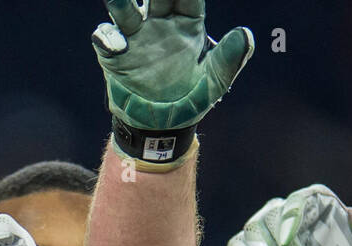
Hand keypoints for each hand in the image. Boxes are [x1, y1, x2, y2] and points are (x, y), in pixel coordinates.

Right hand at [92, 0, 252, 131]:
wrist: (161, 126)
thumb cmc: (192, 100)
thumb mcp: (215, 81)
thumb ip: (229, 58)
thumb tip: (245, 34)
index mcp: (187, 24)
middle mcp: (159, 24)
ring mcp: (136, 38)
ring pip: (126, 12)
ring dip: (119, 2)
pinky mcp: (116, 56)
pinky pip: (106, 39)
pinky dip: (107, 38)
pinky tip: (116, 44)